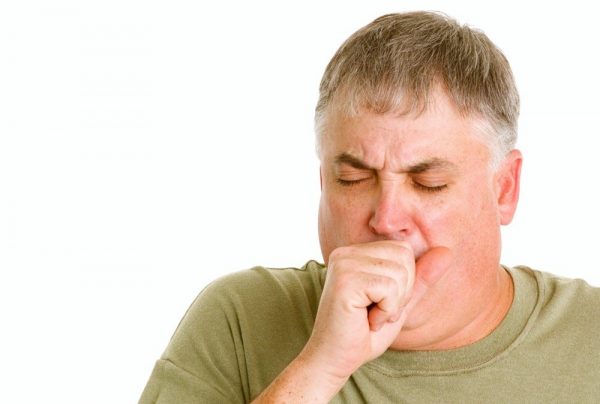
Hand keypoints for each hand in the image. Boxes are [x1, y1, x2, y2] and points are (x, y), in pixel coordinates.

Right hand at [301, 241, 450, 386]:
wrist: (335, 360)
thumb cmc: (364, 334)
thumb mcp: (400, 302)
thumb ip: (420, 277)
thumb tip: (447, 251)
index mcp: (355, 252)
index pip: (403, 249)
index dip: (404, 282)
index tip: (380, 303)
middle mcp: (346, 252)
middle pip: (404, 256)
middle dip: (401, 291)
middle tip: (376, 311)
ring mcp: (343, 264)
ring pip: (399, 273)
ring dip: (393, 304)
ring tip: (371, 317)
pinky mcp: (345, 281)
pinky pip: (389, 288)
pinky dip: (386, 311)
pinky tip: (367, 321)